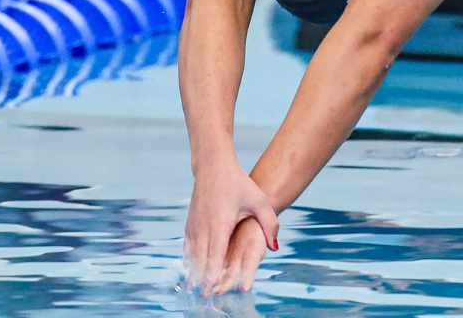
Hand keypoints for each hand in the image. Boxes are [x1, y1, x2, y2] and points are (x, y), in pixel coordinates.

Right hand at [183, 164, 279, 294]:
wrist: (213, 167)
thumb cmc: (238, 184)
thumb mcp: (259, 200)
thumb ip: (269, 223)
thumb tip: (275, 247)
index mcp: (221, 222)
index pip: (216, 251)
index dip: (213, 269)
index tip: (211, 285)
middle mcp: (205, 225)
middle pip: (202, 257)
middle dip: (203, 278)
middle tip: (205, 296)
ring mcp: (195, 225)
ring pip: (193, 254)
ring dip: (194, 272)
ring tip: (196, 289)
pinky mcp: (190, 224)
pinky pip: (188, 247)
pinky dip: (189, 260)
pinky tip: (191, 272)